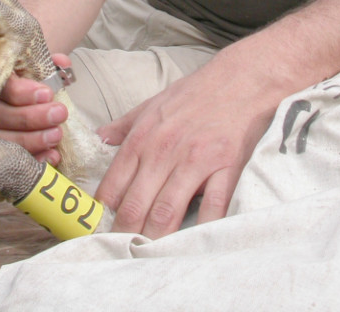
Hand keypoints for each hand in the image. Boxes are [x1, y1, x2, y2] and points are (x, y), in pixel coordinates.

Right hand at [0, 51, 71, 165]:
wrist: (5, 81)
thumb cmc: (15, 68)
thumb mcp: (26, 59)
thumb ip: (44, 61)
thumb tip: (62, 63)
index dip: (20, 92)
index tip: (46, 94)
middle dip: (29, 118)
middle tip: (58, 115)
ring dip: (30, 140)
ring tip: (55, 135)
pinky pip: (4, 158)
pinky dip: (30, 158)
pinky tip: (49, 156)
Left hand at [95, 48, 278, 238]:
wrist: (242, 80)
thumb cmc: (196, 94)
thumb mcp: (153, 104)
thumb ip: (124, 125)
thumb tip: (99, 140)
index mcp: (143, 137)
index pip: (113, 184)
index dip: (103, 213)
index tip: (98, 232)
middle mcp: (164, 151)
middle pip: (135, 205)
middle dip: (124, 235)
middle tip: (118, 257)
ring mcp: (196, 161)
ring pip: (166, 212)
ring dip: (154, 240)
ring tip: (146, 260)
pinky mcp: (226, 168)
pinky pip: (211, 208)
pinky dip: (200, 231)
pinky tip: (190, 247)